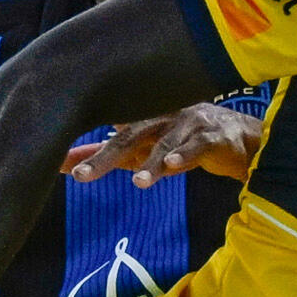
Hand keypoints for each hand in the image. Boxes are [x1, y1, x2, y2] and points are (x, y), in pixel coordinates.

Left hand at [68, 98, 263, 185]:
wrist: (239, 139)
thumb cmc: (184, 140)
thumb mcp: (144, 150)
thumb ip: (108, 156)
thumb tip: (64, 165)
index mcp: (141, 116)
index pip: (106, 132)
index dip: (84, 149)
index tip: (57, 165)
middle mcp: (162, 114)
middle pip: (130, 135)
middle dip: (105, 156)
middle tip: (82, 176)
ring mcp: (189, 122)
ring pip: (166, 141)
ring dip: (152, 162)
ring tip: (138, 183)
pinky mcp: (214, 135)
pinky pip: (198, 144)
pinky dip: (185, 154)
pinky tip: (173, 166)